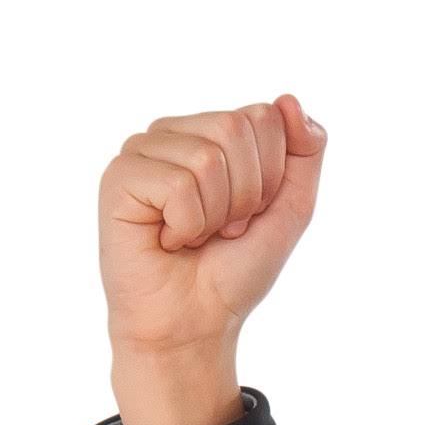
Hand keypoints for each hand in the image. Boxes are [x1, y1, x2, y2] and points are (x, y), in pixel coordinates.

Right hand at [97, 94, 326, 424]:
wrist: (194, 324)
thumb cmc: (233, 270)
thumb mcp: (289, 209)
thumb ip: (305, 153)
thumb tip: (288, 99)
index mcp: (213, 132)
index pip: (264, 117)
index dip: (272, 177)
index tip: (249, 215)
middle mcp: (176, 132)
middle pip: (237, 127)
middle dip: (247, 194)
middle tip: (221, 229)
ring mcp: (144, 150)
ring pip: (208, 157)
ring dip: (216, 214)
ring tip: (194, 236)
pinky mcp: (119, 176)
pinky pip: (177, 184)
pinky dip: (187, 225)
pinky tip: (167, 239)